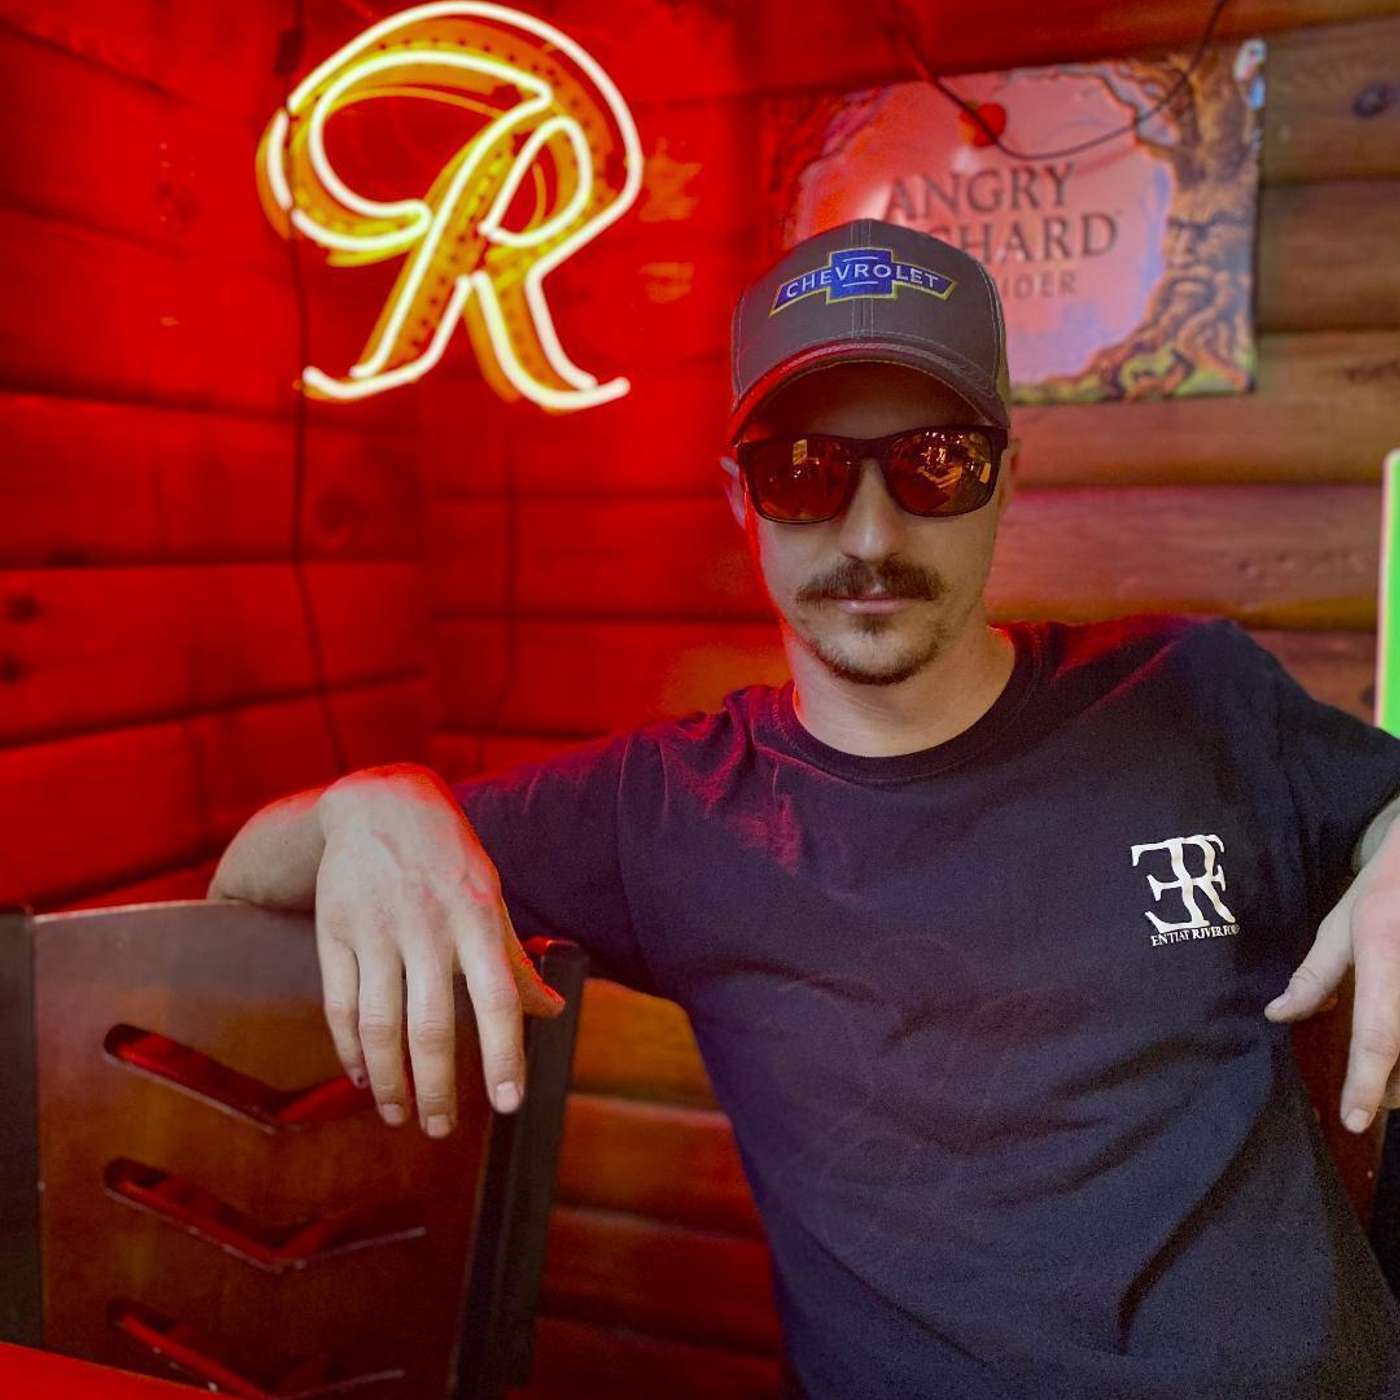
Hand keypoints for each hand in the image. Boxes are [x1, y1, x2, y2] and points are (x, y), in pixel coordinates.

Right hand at [314, 765, 565, 1135]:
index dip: (504, 1054)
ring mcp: (376, 930)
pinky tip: (364, 1076)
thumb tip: (553, 1012)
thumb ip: (516, 961)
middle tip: (440, 1130)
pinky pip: (339, 1005)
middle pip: (431, 1025)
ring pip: (379, 1024)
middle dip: (437, 1088)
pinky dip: (349, 1050)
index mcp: (477, 918)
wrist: (379, 804)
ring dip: (390, 1080)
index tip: (508, 1104)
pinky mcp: (334, 932)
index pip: (497, 998)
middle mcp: (427, 927)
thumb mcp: (491, 897)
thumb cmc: (448, 859)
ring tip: (399, 1115)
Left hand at [1263, 844, 1399, 1135]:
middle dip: (1392, 1088)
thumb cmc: (1386, 891)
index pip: (1378, 1035)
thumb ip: (1313, 976)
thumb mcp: (1343, 926)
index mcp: (1384, 953)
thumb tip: (1277, 1015)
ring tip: (1388, 1080)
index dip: (1367, 1083)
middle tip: (1370, 1097)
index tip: (1355, 1121)